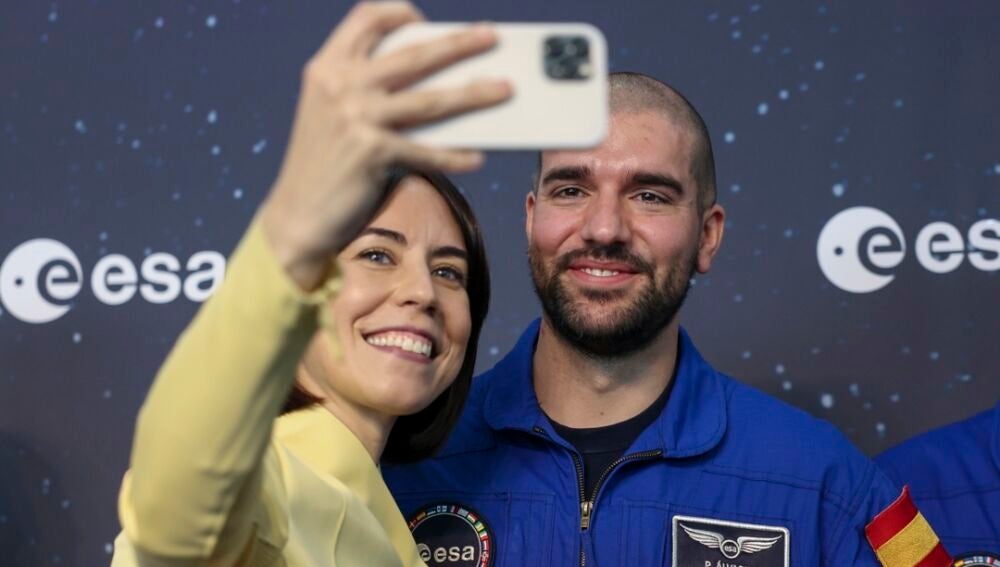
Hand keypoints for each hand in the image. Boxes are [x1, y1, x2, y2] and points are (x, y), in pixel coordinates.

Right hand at [260, 1, 510, 289]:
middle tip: (491, 37)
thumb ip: (371, 92)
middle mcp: (340, 86)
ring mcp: (356, 117)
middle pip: (413, 55)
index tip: (421, 18)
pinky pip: (428, 151)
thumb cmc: (325, 165)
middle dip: (459, 43)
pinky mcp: (372, 153)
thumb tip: (440, 88)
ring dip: (475, 93)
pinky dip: (456, 156)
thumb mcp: (333, 114)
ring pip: (431, 101)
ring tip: (505, 90)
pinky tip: (477, 158)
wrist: (298, 216)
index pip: (364, 19)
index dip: (395, 12)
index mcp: (327, 68)